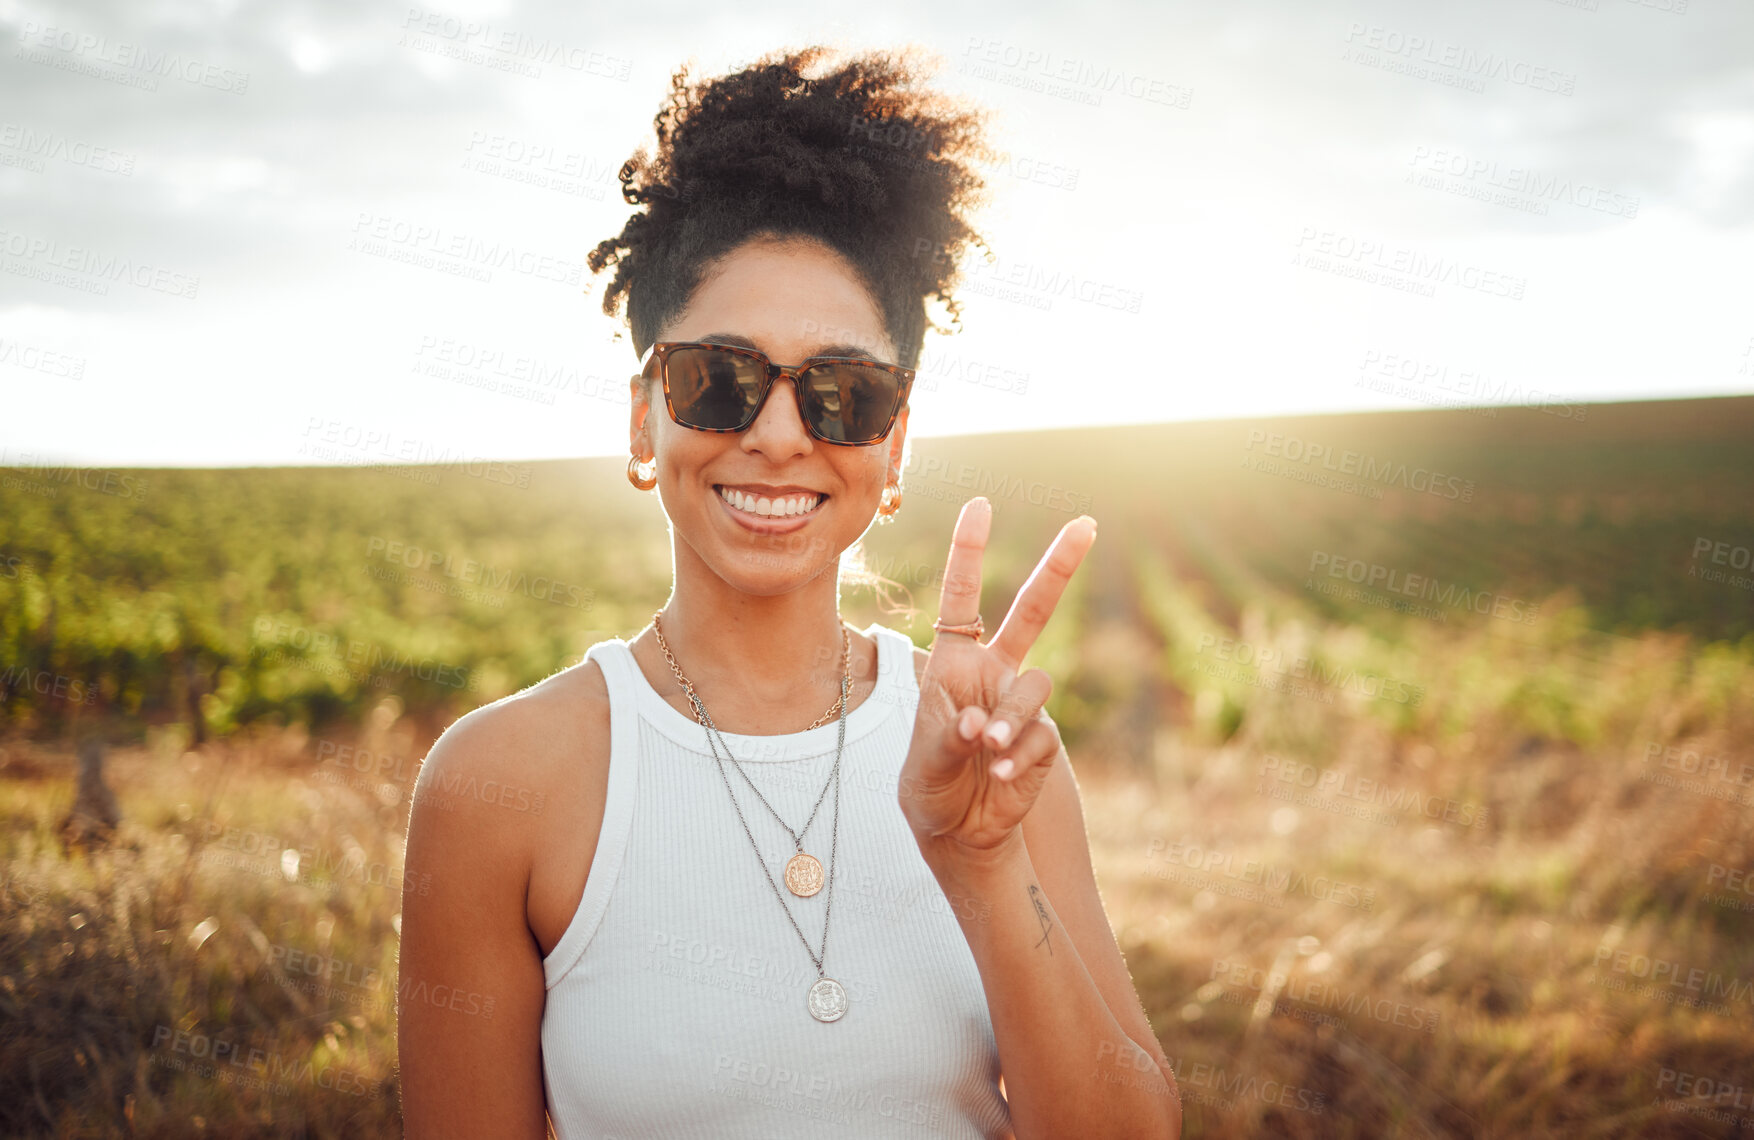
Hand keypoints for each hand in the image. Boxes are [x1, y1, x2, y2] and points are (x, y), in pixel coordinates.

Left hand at [897, 496, 1096, 864]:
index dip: (969, 552)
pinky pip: (1041, 734)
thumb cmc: (931, 787)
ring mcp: (1020, 704)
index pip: (962, 598)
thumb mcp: (924, 761)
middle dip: (1059, 568)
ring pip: (1035, 687)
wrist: (960, 833)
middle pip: (1031, 611)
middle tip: (1086, 524)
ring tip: (985, 749)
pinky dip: (1017, 753)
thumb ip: (949, 737)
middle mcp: (991, 674)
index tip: (980, 505)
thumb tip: (981, 724)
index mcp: (954, 662)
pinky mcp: (1042, 739)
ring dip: (1010, 717)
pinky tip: (998, 775)